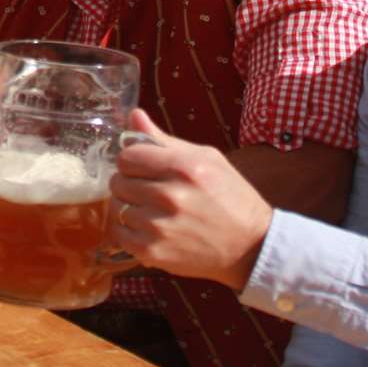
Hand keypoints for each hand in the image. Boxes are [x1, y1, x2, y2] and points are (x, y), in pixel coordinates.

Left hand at [109, 110, 273, 291]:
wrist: (250, 246)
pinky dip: (128, 231)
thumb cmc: (229, 196)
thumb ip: (164, 140)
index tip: (143, 168)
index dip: (133, 161)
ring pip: (117, 207)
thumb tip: (134, 115)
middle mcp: (169, 196)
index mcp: (183, 167)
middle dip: (130, 183)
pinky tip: (149, 229)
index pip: (127, 156)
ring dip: (130, 208)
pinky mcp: (152, 251)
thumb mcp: (206, 158)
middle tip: (149, 191)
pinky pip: (119, 233)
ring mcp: (159, 226)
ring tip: (152, 211)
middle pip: (118, 181)